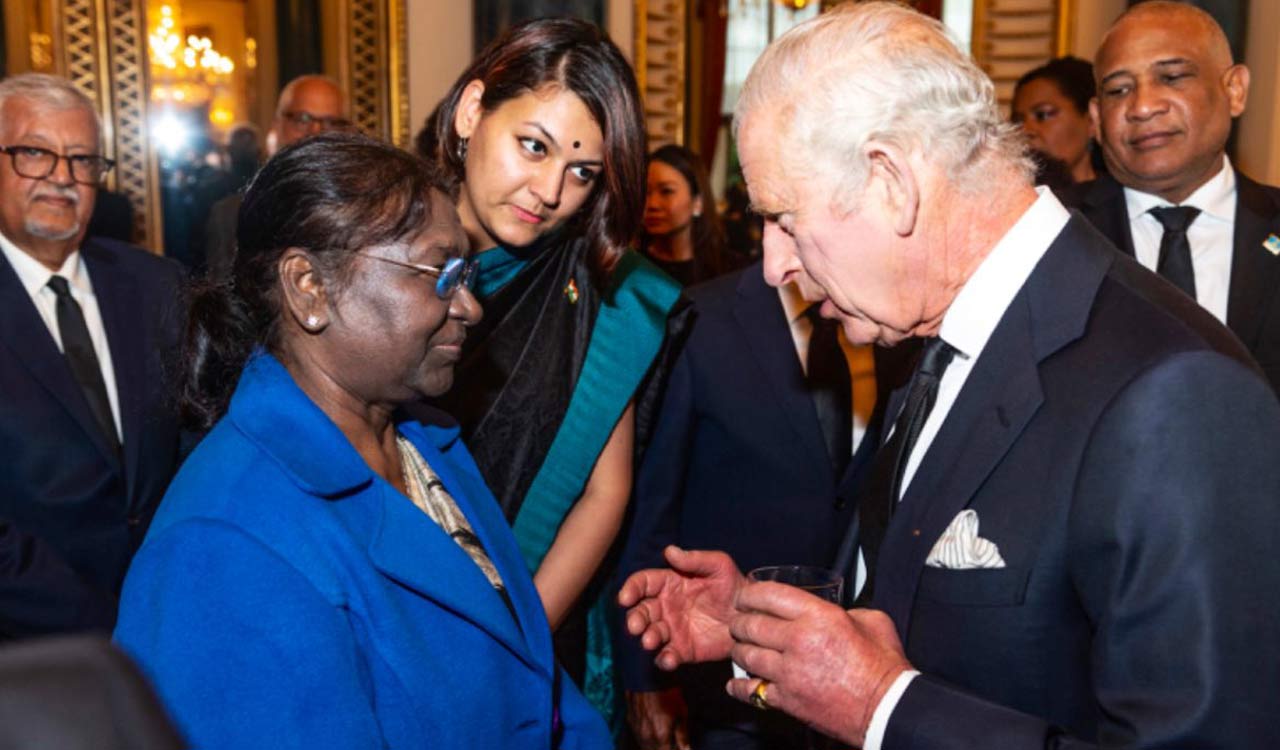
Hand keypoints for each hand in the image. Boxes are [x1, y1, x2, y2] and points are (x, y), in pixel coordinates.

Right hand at [618, 546, 744, 669]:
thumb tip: (669, 551)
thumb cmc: (734, 584)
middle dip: (635, 619)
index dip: (631, 589)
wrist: (751, 615)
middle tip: (635, 625)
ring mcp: (673, 630)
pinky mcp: (683, 650)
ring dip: (647, 638)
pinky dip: (664, 660)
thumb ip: (694, 559)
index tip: (625, 598)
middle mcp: (666, 607)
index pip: (643, 583)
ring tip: (650, 641)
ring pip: (650, 634)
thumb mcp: (718, 565)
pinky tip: (669, 659)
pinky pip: (667, 656)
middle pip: (641, 611)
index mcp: (669, 583)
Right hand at [625, 688, 689, 749]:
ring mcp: (636, 728)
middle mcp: (645, 735)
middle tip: (671, 743)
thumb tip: (686, 749)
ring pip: (644, 745)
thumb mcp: (681, 713)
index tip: (678, 748)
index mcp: (660, 736)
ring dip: (653, 744)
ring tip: (662, 737)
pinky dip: (645, 736)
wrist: (650, 674)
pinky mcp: (630, 720)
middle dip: (663, 748)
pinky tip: (652, 729)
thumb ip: (682, 735)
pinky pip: (638, 734)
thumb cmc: (668, 692)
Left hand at [724, 582, 910, 746]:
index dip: (750, 594)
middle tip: (739, 624)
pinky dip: (739, 686)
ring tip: (742, 649)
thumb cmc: (883, 667)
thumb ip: (847, 610)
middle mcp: (799, 641)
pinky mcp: (786, 700)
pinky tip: (736, 683)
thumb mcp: (872, 621)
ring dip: (739, 651)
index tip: (745, 597)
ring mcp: (789, 672)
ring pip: (745, 655)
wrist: (887, 710)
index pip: (769, 595)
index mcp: (819, 616)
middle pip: (750, 625)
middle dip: (739, 622)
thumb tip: (833, 610)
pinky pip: (749, 690)